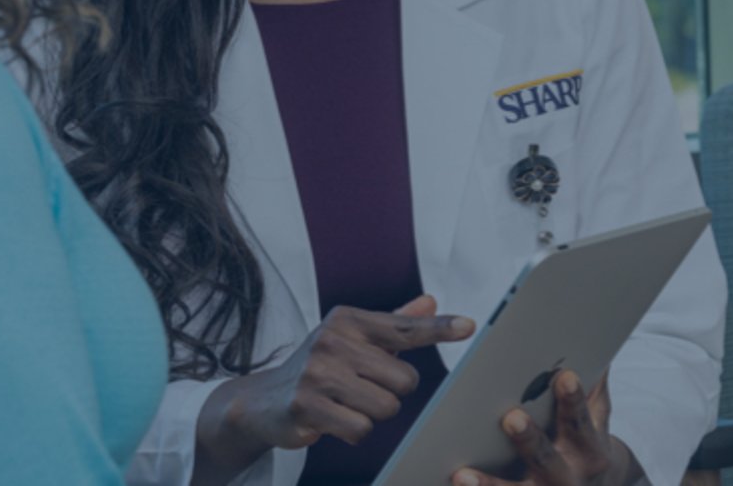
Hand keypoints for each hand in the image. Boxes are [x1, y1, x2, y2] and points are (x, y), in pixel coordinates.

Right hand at [197, 295, 472, 469]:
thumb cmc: (319, 367)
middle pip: (405, 380)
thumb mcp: (351, 340)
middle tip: (360, 389)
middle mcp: (332, 340)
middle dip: (391, 393)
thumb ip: (393, 324)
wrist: (263, 400)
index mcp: (347, 320)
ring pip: (386, 407)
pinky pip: (360, 429)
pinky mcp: (307, 405)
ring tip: (345, 404)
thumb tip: (430, 302)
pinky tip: (333, 420)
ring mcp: (317, 372)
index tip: (469, 326)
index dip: (439, 328)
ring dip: (371, 414)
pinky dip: (352, 432)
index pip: (403, 327)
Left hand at [451, 371, 639, 485]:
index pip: (580, 421)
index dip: (573, 400)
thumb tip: (596, 339)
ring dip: (490, 484)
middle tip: (511, 418)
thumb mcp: (596, 418)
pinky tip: (455, 483)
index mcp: (587, 447)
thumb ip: (594, 384)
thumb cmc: (584, 441)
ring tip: (463, 474)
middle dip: (530, 440)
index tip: (564, 376)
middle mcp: (568, 476)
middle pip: (546, 458)